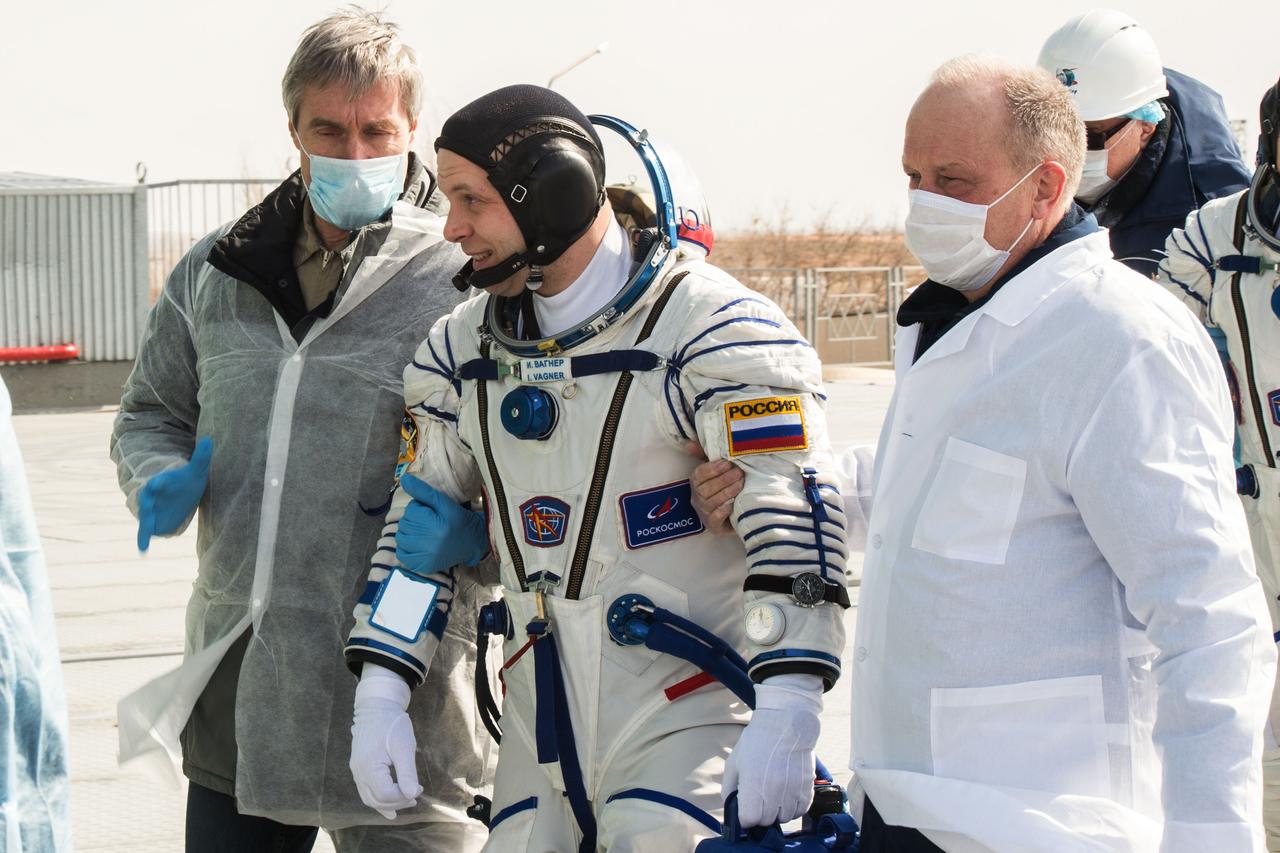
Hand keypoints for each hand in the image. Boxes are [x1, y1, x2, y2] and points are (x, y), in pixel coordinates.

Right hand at [137, 436, 212, 550]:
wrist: (178, 494)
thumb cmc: (186, 480)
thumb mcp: (196, 470)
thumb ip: (201, 457)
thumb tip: (208, 440)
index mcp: (162, 481)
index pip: (159, 480)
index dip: (160, 481)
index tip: (159, 482)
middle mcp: (152, 496)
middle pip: (146, 499)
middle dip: (146, 502)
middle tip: (147, 506)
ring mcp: (150, 510)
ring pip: (145, 515)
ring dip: (145, 523)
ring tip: (143, 535)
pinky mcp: (152, 522)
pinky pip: (145, 531)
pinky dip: (142, 539)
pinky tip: (142, 550)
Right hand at [350, 664, 421, 819]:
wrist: (376, 707)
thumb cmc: (392, 724)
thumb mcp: (404, 747)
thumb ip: (406, 773)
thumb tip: (411, 794)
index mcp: (369, 767)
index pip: (385, 794)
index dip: (402, 796)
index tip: (419, 789)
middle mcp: (359, 772)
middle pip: (376, 799)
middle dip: (396, 803)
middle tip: (415, 799)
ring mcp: (356, 770)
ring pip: (368, 797)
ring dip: (386, 804)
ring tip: (404, 804)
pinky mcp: (358, 767)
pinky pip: (366, 789)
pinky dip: (378, 798)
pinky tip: (389, 801)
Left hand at [396, 474, 488, 573]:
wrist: (471, 543)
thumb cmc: (457, 519)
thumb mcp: (444, 502)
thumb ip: (423, 491)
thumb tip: (404, 479)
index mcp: (437, 526)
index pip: (411, 511)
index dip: (419, 508)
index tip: (430, 512)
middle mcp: (431, 544)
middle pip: (404, 524)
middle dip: (413, 520)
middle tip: (428, 522)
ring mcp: (426, 558)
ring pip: (400, 538)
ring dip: (408, 533)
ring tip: (423, 532)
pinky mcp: (422, 567)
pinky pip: (401, 554)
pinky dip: (406, 547)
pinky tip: (419, 544)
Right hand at [685, 442, 743, 535]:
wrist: (738, 514)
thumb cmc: (726, 489)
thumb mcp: (717, 471)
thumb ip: (704, 456)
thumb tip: (687, 443)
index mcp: (697, 483)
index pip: (699, 474)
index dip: (712, 469)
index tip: (727, 463)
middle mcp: (697, 498)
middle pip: (706, 488)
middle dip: (723, 480)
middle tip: (739, 472)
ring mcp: (704, 513)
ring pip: (711, 502)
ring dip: (726, 492)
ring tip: (741, 484)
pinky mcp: (713, 526)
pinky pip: (715, 518)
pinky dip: (723, 510)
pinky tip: (733, 503)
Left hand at [724, 674, 822, 826]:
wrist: (786, 724)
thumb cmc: (757, 741)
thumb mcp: (734, 762)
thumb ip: (729, 788)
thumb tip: (731, 806)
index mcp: (753, 787)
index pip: (749, 821)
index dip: (745, 816)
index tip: (746, 808)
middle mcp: (774, 794)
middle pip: (766, 822)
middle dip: (761, 814)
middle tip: (760, 799)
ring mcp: (792, 792)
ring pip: (785, 818)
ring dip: (778, 811)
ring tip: (774, 795)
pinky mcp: (806, 788)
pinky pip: (801, 810)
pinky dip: (793, 807)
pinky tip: (787, 794)